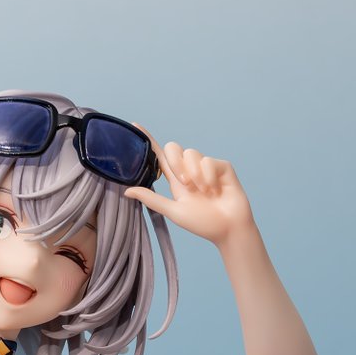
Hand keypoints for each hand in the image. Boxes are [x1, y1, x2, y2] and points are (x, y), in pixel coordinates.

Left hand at [123, 133, 254, 247]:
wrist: (229, 229)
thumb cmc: (203, 223)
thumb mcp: (174, 211)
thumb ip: (152, 199)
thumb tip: (127, 191)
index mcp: (176, 181)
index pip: (159, 157)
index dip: (149, 141)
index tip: (135, 126)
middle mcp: (190, 171)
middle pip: (173, 148)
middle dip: (175, 162)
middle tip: (185, 182)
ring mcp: (206, 167)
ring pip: (191, 153)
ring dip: (194, 174)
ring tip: (203, 191)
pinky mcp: (221, 166)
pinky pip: (208, 161)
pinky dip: (209, 177)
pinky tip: (215, 190)